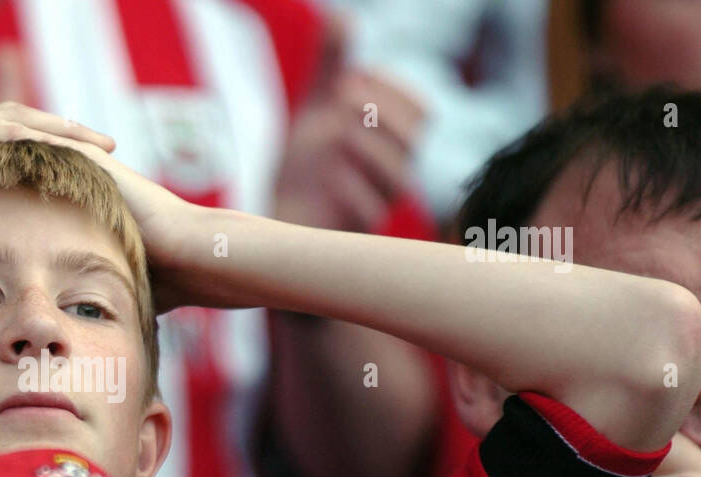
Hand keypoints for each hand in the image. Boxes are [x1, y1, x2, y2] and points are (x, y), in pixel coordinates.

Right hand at [0, 102, 116, 255]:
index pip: (7, 155)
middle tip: (109, 149)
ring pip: (18, 123)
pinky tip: (72, 145)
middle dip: (67, 139)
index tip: (86, 177)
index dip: (48, 162)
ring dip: (64, 132)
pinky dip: (38, 136)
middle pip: (21, 130)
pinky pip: (0, 132)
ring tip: (104, 145)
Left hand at [0, 104, 215, 311]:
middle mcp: (65, 170)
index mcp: (60, 197)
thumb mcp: (97, 292)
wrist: (198, 259)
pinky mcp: (87, 155)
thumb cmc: (160, 281)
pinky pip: (31, 133)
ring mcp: (77, 158)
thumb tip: (49, 345)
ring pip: (5, 128)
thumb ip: (72, 305)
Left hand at [272, 13, 423, 233]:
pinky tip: (326, 168)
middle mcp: (392, 174)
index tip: (349, 77)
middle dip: (381, 111)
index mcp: (392, 142)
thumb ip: (331, 65)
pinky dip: (349, 186)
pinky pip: (367, 212)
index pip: (420, 111)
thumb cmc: (308, 165)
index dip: (390, 89)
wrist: (281, 218)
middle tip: (341, 92)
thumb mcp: (317, 108)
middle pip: (413, 140)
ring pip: (397, 177)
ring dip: (368, 145)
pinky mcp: (352, 232)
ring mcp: (375, 204)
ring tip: (334, 129)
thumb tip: (342, 17)